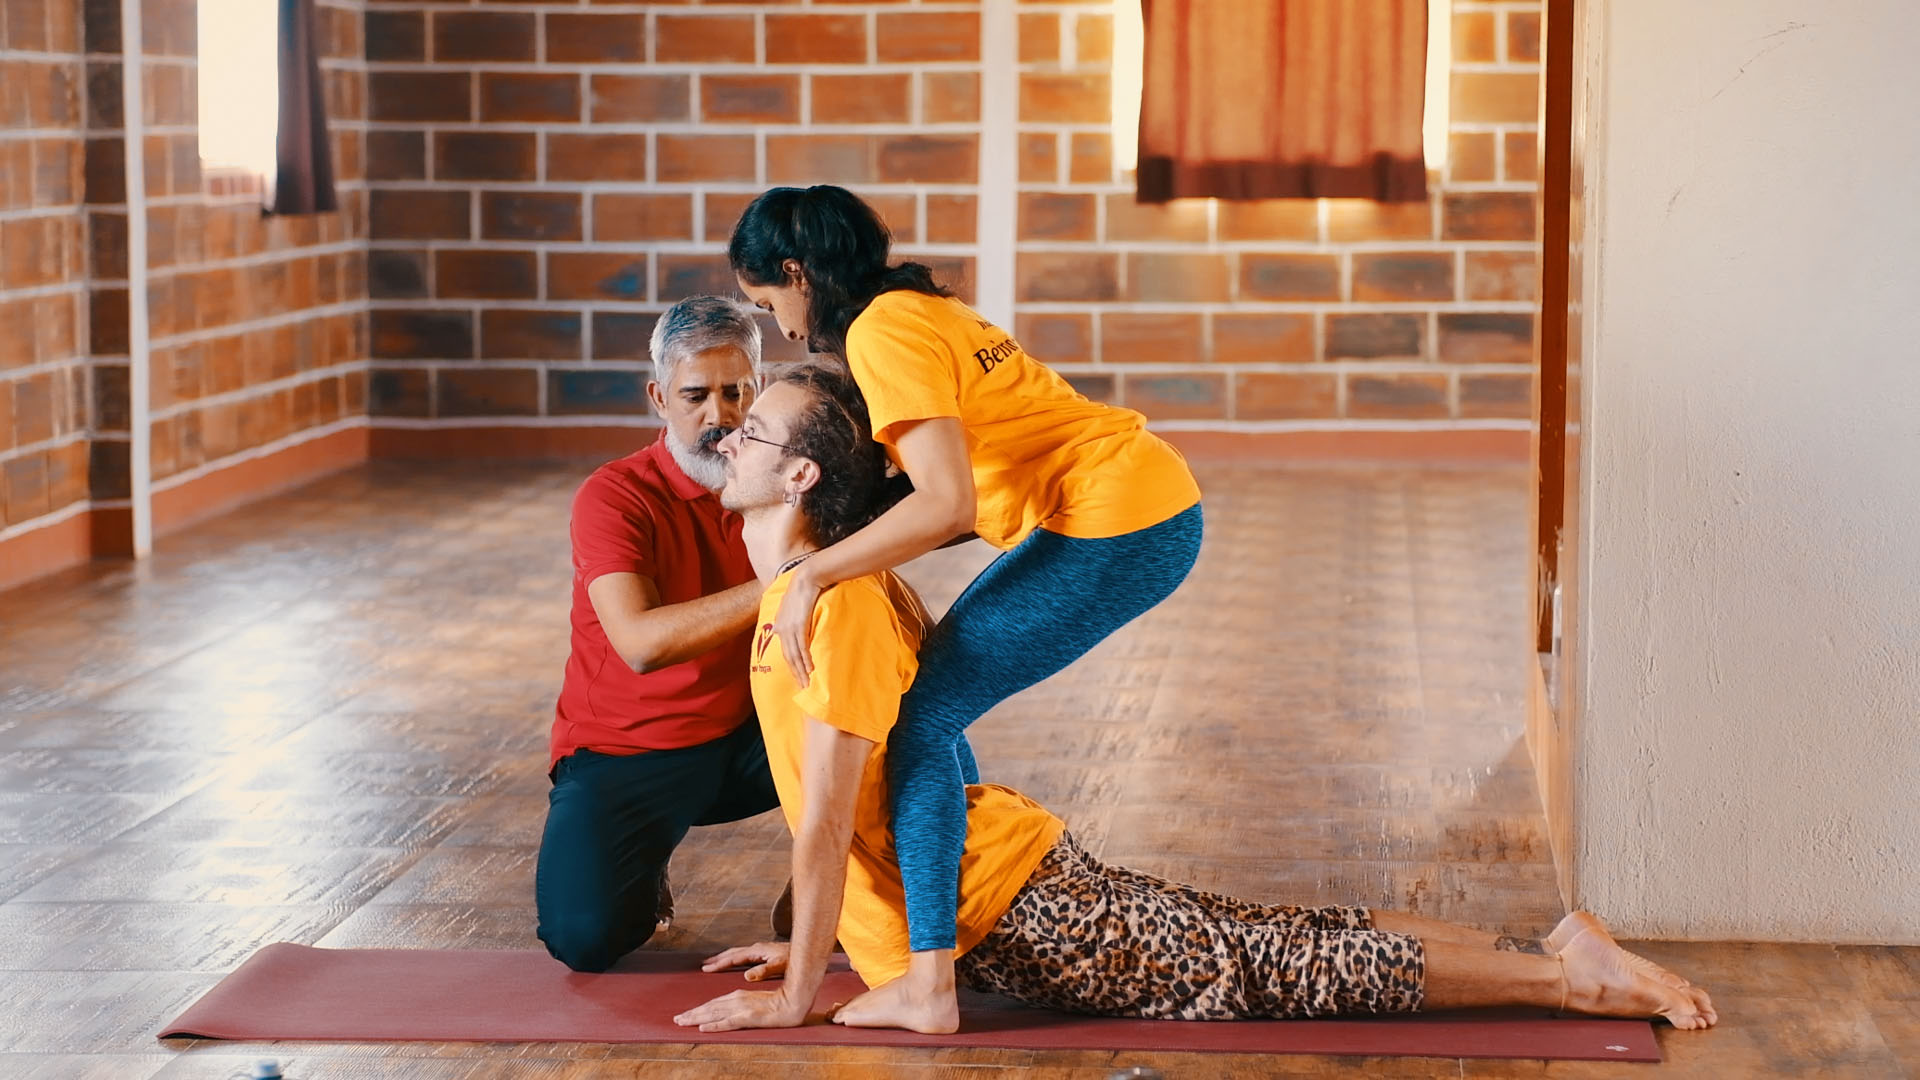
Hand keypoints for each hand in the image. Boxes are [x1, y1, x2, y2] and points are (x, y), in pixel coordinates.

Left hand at [673, 987, 815, 1031]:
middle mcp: (736, 1000)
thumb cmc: (778, 1002)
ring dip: (696, 1018)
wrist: (793, 1002)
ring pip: (713, 1014)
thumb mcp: (755, 1001)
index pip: (713, 1003)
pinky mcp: (748, 1018)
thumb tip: (728, 1011)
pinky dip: (713, 1026)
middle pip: (709, 1008)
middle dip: (691, 1014)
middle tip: (676, 1019)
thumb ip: (742, 1004)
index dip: (698, 1009)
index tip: (685, 1014)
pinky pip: (727, 1023)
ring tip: (682, 1022)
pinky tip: (702, 1028)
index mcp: (738, 995)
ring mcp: (741, 1009)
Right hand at [701, 941, 790, 981]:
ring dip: (725, 957)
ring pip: (737, 952)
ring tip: (713, 962)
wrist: (808, 951)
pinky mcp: (764, 953)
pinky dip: (734, 958)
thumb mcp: (780, 967)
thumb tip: (746, 975)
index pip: (734, 957)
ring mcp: (760, 950)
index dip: (720, 963)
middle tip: (704, 965)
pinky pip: (744, 954)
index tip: (706, 968)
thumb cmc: (795, 960)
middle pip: (732, 952)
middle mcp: (757, 948)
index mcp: (757, 951)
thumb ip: (764, 971)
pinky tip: (734, 962)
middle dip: (718, 959)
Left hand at [773, 571, 823, 687]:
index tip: (798, 677)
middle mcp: (781, 628)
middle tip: (802, 687)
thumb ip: (796, 618)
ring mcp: (789, 627)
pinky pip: (802, 647)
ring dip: (801, 671)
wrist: (807, 577)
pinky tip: (810, 670)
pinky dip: (806, 660)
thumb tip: (803, 627)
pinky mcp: (799, 625)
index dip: (791, 665)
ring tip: (807, 683)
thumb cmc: (805, 589)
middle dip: (795, 673)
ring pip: (794, 655)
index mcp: (779, 624)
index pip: (785, 650)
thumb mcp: (796, 606)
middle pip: (788, 657)